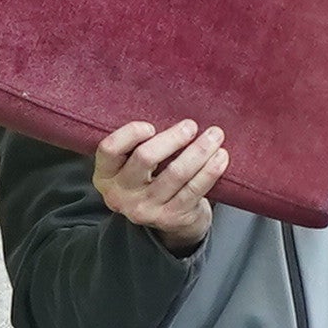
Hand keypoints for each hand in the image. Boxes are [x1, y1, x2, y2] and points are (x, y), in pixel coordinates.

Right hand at [91, 118, 226, 249]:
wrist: (170, 220)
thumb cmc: (152, 179)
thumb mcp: (132, 165)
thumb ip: (138, 144)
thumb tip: (169, 107)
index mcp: (106, 176)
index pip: (109, 149)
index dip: (130, 134)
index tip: (151, 126)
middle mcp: (121, 195)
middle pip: (145, 157)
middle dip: (173, 138)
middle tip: (191, 126)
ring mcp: (146, 209)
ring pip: (176, 172)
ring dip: (199, 150)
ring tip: (215, 135)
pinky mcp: (171, 218)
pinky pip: (195, 189)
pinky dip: (210, 170)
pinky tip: (221, 156)